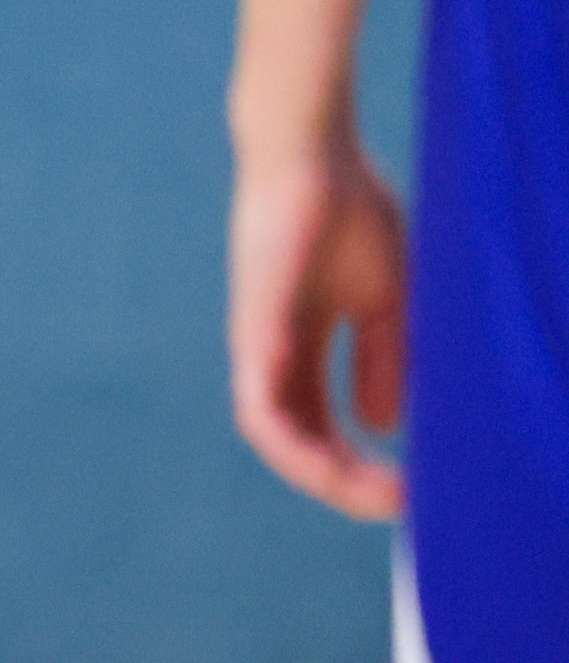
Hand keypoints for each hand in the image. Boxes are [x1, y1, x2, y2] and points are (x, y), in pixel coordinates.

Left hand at [227, 143, 407, 518]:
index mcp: (302, 346)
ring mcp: (257, 342)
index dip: (360, 461)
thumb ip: (383, 359)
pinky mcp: (252, 324)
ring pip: (273, 433)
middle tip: (398, 507)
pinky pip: (258, 397)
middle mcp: (272, 353)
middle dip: (346, 480)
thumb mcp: (384, 299)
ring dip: (321, 472)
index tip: (409, 489)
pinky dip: (288, 433)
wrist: (313, 155)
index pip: (322, 423)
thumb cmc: (346, 213)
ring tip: (371, 495)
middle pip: (298, 439)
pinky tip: (326, 455)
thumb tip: (387, 428)